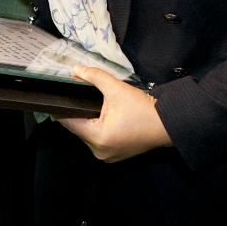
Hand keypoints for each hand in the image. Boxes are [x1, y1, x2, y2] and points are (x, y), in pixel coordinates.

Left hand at [57, 66, 171, 161]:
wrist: (170, 123)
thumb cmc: (143, 109)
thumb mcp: (116, 88)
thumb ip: (94, 76)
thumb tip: (75, 70)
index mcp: (97, 139)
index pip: (68, 122)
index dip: (62, 107)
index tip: (56, 94)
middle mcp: (99, 151)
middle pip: (78, 127)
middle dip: (77, 110)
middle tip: (76, 93)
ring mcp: (108, 155)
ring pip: (88, 133)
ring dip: (87, 119)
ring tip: (88, 102)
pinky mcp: (115, 154)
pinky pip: (98, 138)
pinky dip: (97, 126)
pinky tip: (99, 114)